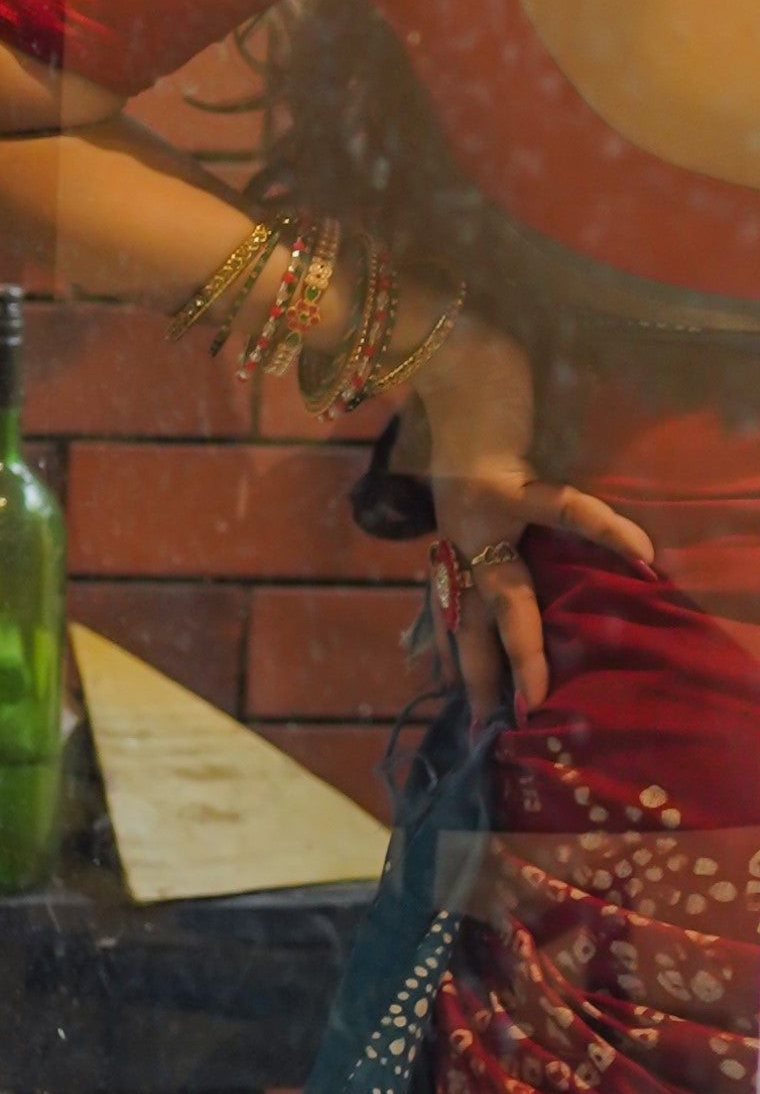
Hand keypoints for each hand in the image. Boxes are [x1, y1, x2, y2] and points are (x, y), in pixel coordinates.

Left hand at [413, 307, 652, 723]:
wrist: (451, 365)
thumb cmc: (464, 432)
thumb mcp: (458, 497)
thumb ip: (465, 548)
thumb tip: (451, 609)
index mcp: (459, 545)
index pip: (458, 620)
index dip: (466, 667)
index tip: (477, 716)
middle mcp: (465, 539)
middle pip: (472, 621)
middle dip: (484, 674)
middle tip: (496, 728)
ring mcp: (483, 515)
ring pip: (502, 593)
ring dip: (519, 643)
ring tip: (540, 685)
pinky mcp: (511, 481)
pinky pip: (565, 510)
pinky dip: (602, 530)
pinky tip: (642, 552)